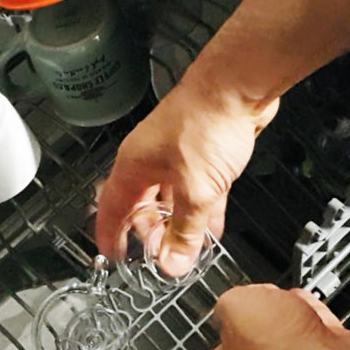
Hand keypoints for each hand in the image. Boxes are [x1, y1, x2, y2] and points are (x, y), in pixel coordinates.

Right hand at [96, 77, 278, 275]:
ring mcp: (176, 158)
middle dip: (152, 235)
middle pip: (142, 207)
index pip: (112, 209)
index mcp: (134, 167)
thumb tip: (173, 262)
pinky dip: (202, 211)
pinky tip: (212, 229)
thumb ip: (185, 230)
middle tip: (163, 258)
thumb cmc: (205, 122)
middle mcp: (150, 162)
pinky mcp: (201, 156)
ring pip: (171, 200)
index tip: (113, 257)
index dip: (110, 235)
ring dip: (180, 226)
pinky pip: (197, 191)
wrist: (238, 86)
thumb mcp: (195, 190)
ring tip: (188, 250)